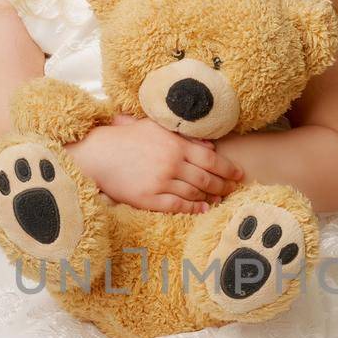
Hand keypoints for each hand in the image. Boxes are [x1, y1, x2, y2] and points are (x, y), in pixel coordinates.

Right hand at [66, 113, 245, 213]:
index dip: (228, 169)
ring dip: (210, 197)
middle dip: (223, 185)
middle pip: (206, 178)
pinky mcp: (149, 198)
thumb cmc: (126, 138)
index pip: (211, 159)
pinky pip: (177, 206)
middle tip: (233, 190)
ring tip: (219, 199)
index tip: (239, 175)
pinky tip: (202, 209)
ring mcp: (160, 181)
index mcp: (175, 144)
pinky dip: (193, 209)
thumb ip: (184, 135)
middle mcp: (171, 162)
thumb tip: (209, 145)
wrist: (98, 154)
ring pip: (194, 193)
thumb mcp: (156, 128)